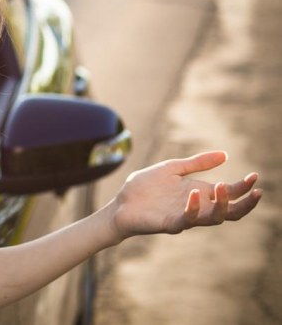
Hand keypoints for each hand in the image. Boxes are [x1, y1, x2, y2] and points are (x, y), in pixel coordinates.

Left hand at [108, 151, 261, 239]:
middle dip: (246, 204)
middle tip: (256, 192)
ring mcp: (185, 216)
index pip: (230, 194)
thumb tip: (225, 155)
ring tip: (222, 186)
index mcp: (200, 193)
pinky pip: (187, 219)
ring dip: (222, 204)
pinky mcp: (170, 223)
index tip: (255, 176)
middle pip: (230, 212)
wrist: (121, 202)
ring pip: (214, 218)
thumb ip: (197, 163)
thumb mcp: (173, 169)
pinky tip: (194, 193)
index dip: (244, 187)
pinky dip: (193, 208)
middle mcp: (197, 207)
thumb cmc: (146, 187)